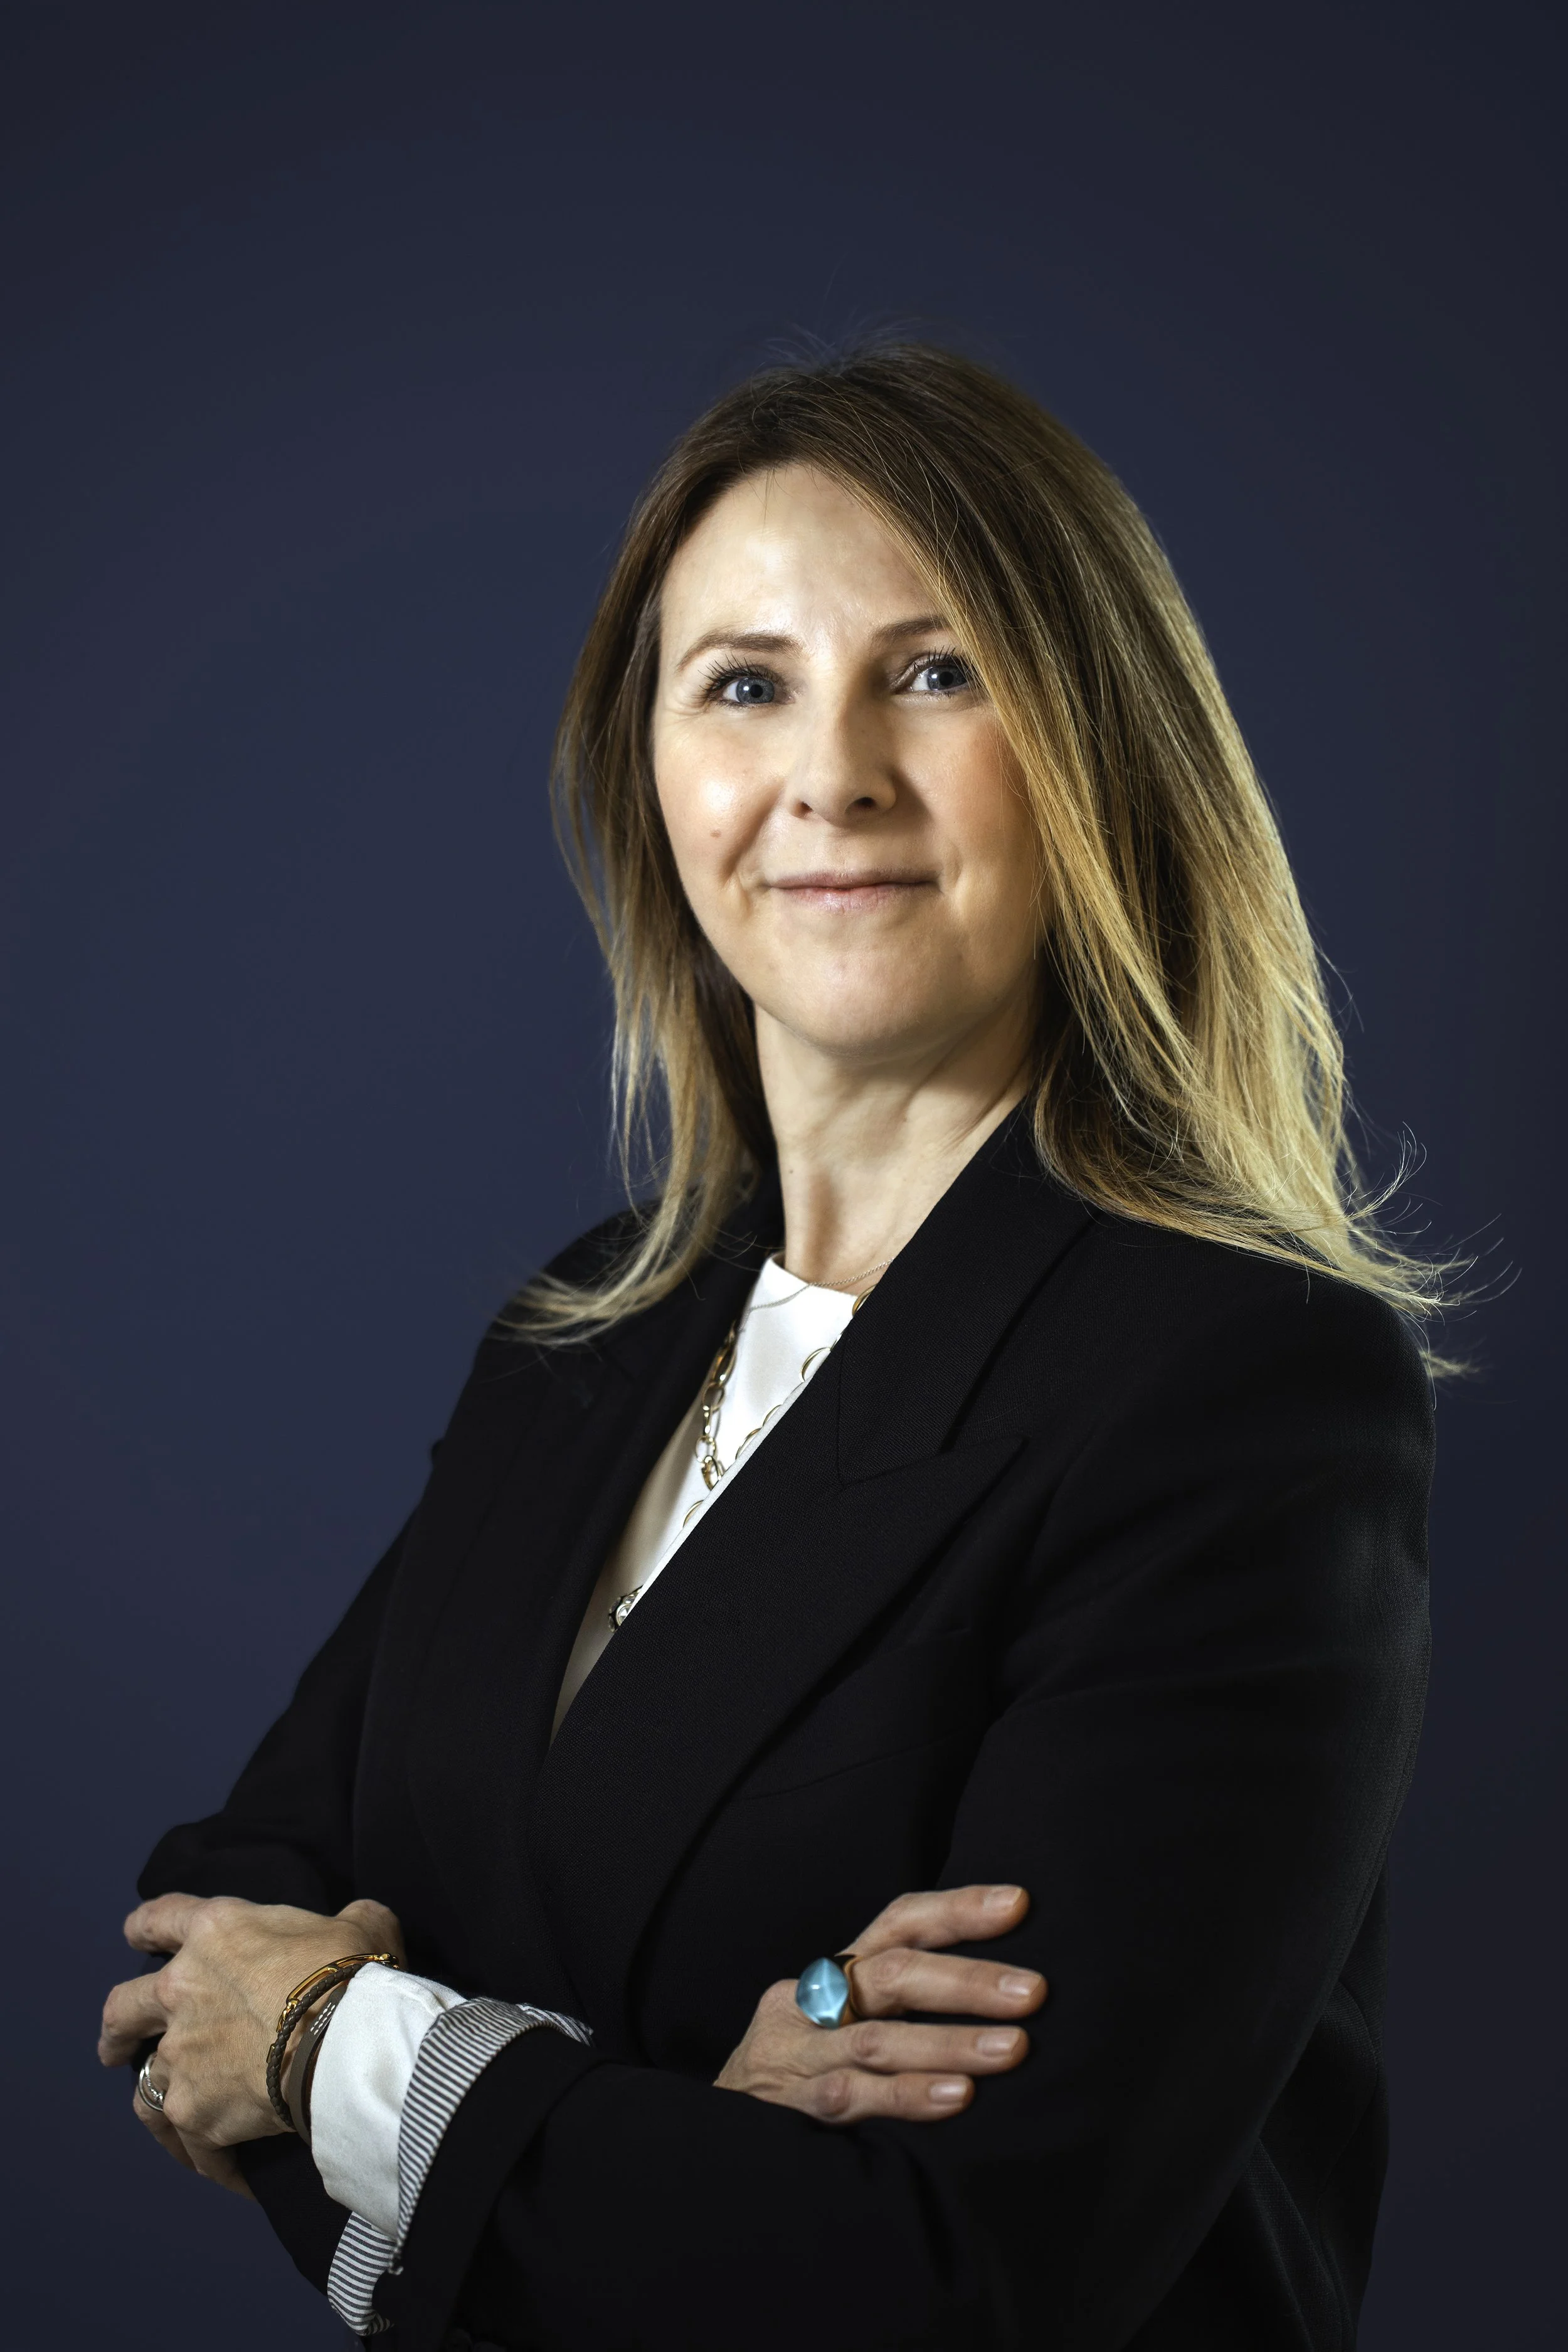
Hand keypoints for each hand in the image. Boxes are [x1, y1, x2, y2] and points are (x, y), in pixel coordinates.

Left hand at [98, 1891, 403, 2193]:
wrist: (345, 2040)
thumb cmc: (350, 1971)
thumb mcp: (359, 1924)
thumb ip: (347, 1921)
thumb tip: (359, 1925)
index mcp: (216, 1933)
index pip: (161, 1919)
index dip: (146, 1926)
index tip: (135, 1936)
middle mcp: (182, 1991)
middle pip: (123, 2010)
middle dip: (117, 2029)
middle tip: (116, 2045)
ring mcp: (180, 2056)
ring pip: (144, 2084)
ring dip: (151, 2097)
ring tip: (163, 2115)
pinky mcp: (192, 2111)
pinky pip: (190, 2144)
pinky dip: (206, 2158)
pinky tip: (226, 2171)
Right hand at [715, 1884, 1044, 2124]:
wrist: (710, 2140)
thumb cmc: (801, 2076)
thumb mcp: (840, 2026)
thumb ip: (899, 2009)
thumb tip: (1002, 1994)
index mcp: (835, 1975)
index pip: (899, 1922)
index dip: (956, 1909)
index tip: (1018, 1904)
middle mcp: (812, 2002)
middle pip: (891, 1975)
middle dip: (966, 1980)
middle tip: (1033, 1991)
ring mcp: (798, 2054)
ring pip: (877, 2038)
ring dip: (949, 2042)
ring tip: (1011, 2049)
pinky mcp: (789, 2107)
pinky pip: (853, 2096)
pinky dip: (907, 2096)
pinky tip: (956, 2098)